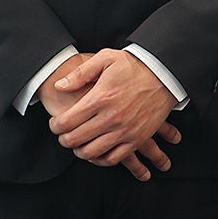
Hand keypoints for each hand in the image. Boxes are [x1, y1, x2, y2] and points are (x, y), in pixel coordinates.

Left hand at [48, 49, 179, 180]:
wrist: (163, 74)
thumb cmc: (133, 65)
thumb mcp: (106, 58)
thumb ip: (81, 73)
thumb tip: (60, 86)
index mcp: (100, 97)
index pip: (67, 121)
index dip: (55, 126)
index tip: (54, 124)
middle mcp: (110, 117)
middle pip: (76, 139)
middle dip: (64, 139)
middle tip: (62, 135)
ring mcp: (124, 130)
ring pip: (92, 152)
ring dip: (79, 151)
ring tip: (77, 144)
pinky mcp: (136, 139)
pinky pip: (114, 158)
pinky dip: (100, 160)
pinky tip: (95, 153)